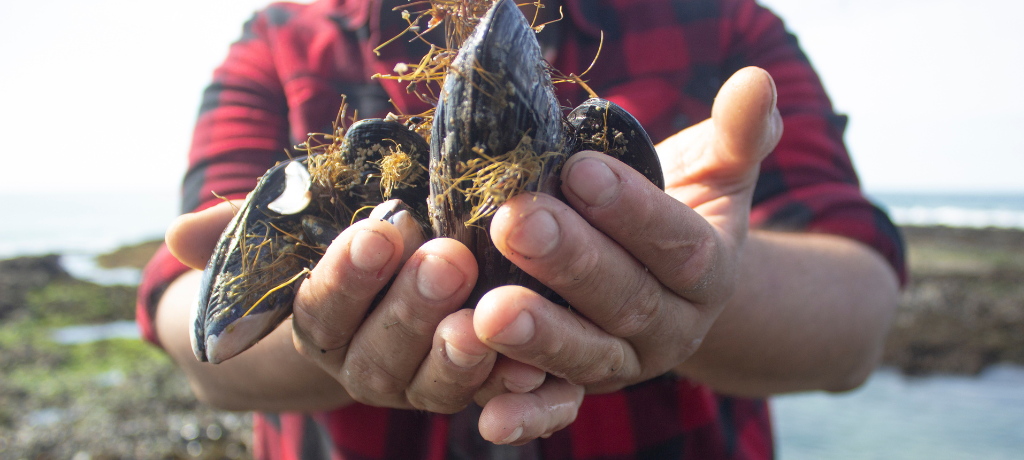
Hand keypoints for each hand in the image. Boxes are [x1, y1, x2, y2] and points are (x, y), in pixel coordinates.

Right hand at [168, 199, 520, 412]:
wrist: (390, 286)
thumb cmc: (344, 246)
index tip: (377, 229)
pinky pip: (492, 399)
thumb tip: (179, 233)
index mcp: (321, 325)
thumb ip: (248, 229)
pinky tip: (537, 370)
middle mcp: (366, 365)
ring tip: (483, 322)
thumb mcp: (299, 228)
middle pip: (379, 351)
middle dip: (410, 307)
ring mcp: (420, 383)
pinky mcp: (473, 388)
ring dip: (458, 357)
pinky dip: (512, 388)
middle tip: (447, 258)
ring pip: (434, 384)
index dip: (347, 275)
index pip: (322, 308)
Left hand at [470, 66, 782, 443]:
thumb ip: (736, 134)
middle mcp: (673, 326)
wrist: (671, 283)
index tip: (577, 168)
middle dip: (571, 263)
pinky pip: (558, 406)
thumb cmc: (682, 209)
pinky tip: (488, 413)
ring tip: (490, 310)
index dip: (632, 211)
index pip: (677, 244)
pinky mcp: (585, 389)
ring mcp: (628, 363)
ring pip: (590, 356)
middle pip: (627, 299)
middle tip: (516, 221)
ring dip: (542, 337)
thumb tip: (756, 81)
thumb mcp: (716, 172)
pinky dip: (527, 414)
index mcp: (709, 272)